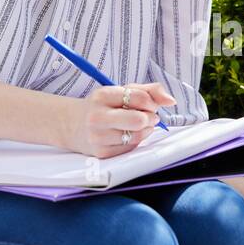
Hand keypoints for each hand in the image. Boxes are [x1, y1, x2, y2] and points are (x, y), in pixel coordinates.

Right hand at [60, 82, 175, 157]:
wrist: (71, 125)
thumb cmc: (103, 106)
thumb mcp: (121, 91)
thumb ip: (149, 91)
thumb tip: (172, 101)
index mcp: (102, 95)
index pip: (139, 97)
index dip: (151, 102)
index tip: (150, 104)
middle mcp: (97, 116)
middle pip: (138, 120)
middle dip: (150, 118)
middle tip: (148, 116)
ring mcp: (98, 137)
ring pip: (137, 136)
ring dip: (145, 130)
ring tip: (138, 125)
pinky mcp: (102, 153)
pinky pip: (131, 148)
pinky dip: (135, 141)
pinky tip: (127, 135)